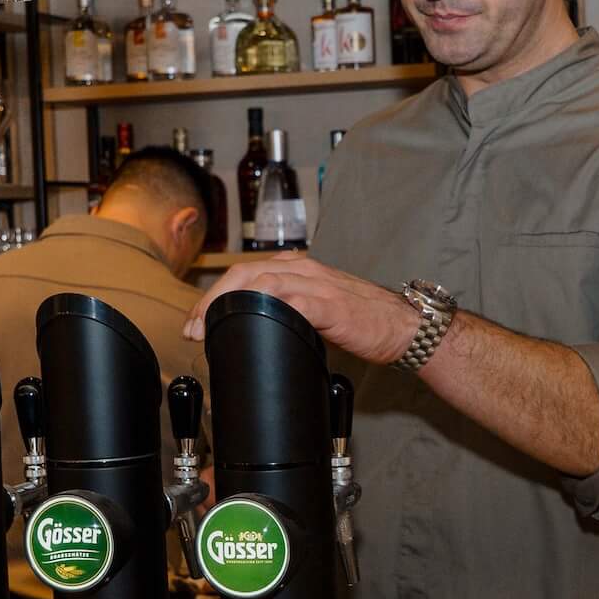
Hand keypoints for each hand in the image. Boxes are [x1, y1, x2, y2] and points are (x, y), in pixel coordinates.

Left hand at [184, 254, 418, 364]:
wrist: (405, 328)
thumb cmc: (366, 323)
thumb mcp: (319, 312)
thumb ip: (291, 310)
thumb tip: (257, 328)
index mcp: (300, 270)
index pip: (247, 273)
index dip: (215, 295)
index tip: (197, 320)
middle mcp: (305, 270)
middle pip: (246, 273)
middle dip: (213, 298)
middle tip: (193, 326)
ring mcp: (319, 286)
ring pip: (262, 283)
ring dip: (229, 304)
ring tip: (209, 327)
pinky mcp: (331, 306)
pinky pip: (293, 302)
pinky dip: (268, 309)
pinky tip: (251, 323)